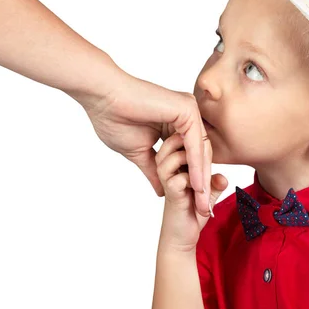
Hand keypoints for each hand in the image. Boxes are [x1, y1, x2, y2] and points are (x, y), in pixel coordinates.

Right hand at [78, 71, 211, 216]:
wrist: (102, 97)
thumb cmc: (114, 119)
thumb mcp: (139, 153)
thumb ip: (153, 169)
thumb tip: (161, 190)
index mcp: (177, 123)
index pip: (190, 157)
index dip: (193, 182)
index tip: (195, 206)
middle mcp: (187, 116)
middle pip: (200, 156)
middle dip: (203, 185)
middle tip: (206, 210)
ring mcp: (189, 111)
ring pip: (200, 152)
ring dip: (202, 179)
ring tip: (204, 204)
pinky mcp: (187, 110)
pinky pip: (194, 143)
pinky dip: (196, 166)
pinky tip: (198, 185)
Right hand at [155, 132, 227, 249]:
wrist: (182, 237)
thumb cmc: (192, 213)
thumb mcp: (208, 194)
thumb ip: (215, 183)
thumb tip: (222, 178)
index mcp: (174, 163)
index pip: (182, 138)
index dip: (198, 140)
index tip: (211, 152)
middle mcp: (166, 168)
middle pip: (173, 141)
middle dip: (194, 146)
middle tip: (209, 159)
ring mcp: (166, 179)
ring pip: (174, 156)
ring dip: (193, 162)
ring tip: (203, 175)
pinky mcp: (170, 192)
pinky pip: (181, 178)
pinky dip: (196, 181)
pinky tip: (203, 191)